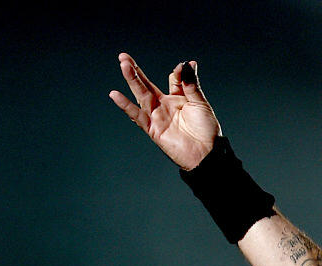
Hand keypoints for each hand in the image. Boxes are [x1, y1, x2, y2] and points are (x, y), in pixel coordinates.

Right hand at [110, 52, 220, 169]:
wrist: (207, 153)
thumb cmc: (206, 130)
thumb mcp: (200, 102)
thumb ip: (191, 84)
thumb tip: (188, 63)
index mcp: (178, 99)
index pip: (172, 80)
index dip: (177, 72)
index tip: (181, 68)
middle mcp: (165, 106)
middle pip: (147, 85)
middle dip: (135, 71)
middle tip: (123, 56)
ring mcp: (157, 117)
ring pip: (141, 95)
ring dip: (132, 80)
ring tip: (123, 65)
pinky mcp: (152, 129)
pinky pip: (137, 116)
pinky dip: (126, 106)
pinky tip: (115, 95)